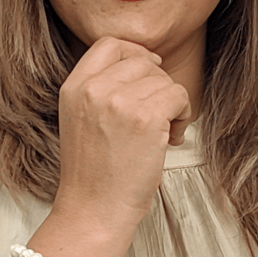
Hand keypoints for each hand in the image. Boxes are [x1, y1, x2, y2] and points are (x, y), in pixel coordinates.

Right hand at [53, 37, 191, 231]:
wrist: (93, 212)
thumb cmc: (94, 175)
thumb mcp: (81, 121)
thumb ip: (102, 91)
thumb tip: (147, 64)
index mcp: (73, 87)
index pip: (110, 45)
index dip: (136, 53)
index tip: (150, 71)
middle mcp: (93, 89)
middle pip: (143, 62)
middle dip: (158, 87)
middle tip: (157, 118)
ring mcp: (119, 102)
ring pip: (164, 80)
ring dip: (172, 105)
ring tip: (162, 134)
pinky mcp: (145, 118)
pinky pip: (179, 96)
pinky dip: (184, 116)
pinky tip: (171, 139)